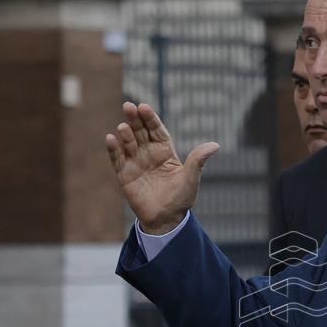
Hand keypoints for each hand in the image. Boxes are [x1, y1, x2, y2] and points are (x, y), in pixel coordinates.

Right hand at [105, 102, 218, 233]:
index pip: (157, 130)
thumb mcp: (190, 179)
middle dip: (135, 119)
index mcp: (165, 152)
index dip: (151, 119)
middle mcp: (148, 153)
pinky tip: (110, 139)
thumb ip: (198, 161)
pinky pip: (116, 159)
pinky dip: (113, 149)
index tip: (144, 107)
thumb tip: (215, 145)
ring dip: (125, 134)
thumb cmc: (180, 199)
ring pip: (128, 143)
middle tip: (128, 106)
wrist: (166, 219)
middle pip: (140, 132)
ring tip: (123, 127)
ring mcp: (135, 163)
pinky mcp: (124, 175)